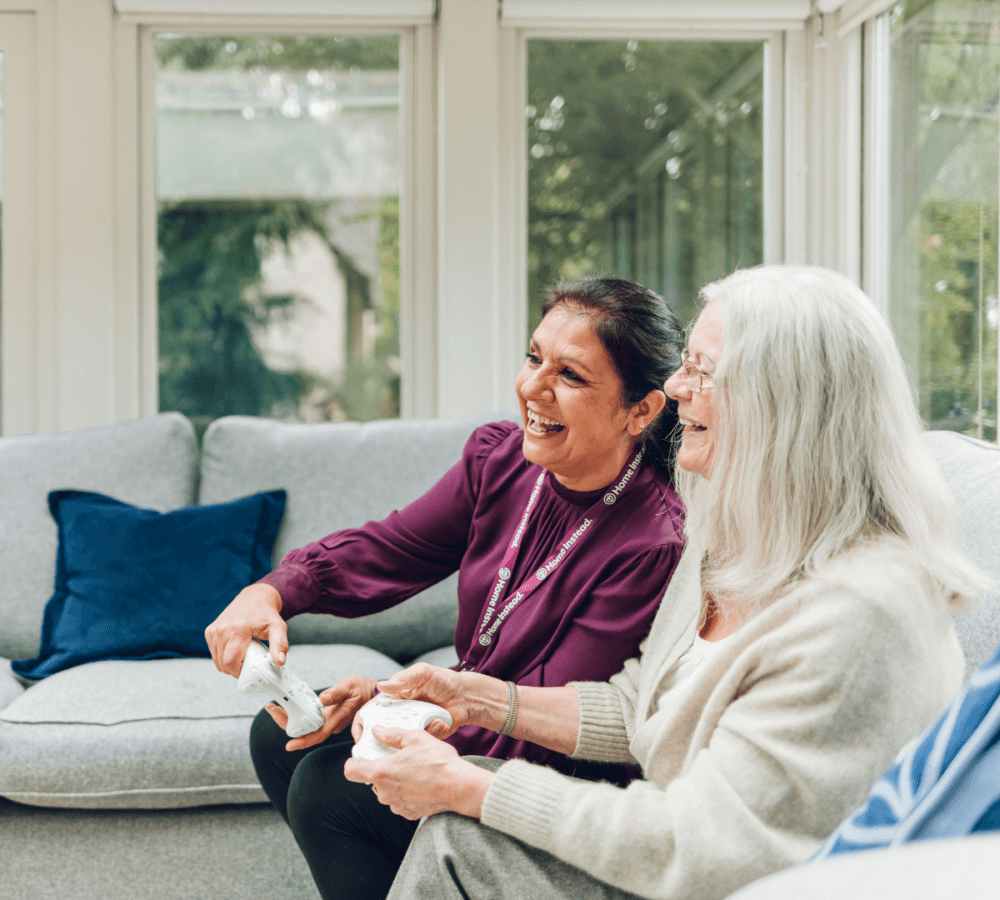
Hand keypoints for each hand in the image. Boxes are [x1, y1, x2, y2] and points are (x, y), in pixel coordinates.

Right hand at [205, 583, 286, 676]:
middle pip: (222, 663)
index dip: (239, 671)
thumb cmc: (266, 613)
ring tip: (243, 653)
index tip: (249, 669)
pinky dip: (223, 655)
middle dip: (235, 668)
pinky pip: (214, 652)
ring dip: (228, 662)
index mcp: (237, 629)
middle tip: (248, 661)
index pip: (230, 661)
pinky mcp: (210, 631)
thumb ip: (280, 645)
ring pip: (216, 660)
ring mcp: (214, 630)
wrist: (255, 597)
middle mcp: (222, 629)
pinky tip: (235, 647)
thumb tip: (280, 662)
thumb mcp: (278, 628)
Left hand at [268, 675, 377, 750]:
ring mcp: (328, 722)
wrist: (372, 693)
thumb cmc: (362, 689)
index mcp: (335, 719)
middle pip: (305, 731)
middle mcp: (330, 724)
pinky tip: (289, 706)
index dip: (303, 741)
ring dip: (289, 719)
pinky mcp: (327, 717)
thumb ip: (336, 692)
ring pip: (306, 726)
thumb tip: (322, 698)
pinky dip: (297, 714)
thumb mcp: (351, 686)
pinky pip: (309, 720)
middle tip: (271, 709)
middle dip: (286, 723)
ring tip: (275, 706)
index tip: (289, 745)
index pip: (317, 734)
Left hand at [343, 728, 493, 819]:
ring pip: (387, 791)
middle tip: (399, 759)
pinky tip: (421, 783)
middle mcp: (384, 792)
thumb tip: (378, 731)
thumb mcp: (415, 738)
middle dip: (382, 769)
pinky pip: (400, 801)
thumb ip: (392, 735)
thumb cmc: (438, 762)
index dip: (353, 763)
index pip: (351, 772)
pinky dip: (406, 793)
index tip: (360, 758)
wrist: (459, 787)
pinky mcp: (408, 813)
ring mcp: (396, 805)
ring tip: (414, 770)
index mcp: (381, 772)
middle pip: (372, 780)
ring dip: (395, 782)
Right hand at [369, 662, 504, 735]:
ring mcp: (413, 726)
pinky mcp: (425, 736)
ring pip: (402, 739)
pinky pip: (421, 741)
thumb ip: (403, 678)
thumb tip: (382, 686)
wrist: (466, 696)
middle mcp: (401, 713)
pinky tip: (441, 722)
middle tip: (392, 737)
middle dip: (383, 737)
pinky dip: (431, 732)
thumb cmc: (443, 680)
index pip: (372, 711)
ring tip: (430, 721)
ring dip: (413, 733)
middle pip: (383, 730)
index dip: (362, 723)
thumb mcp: (422, 672)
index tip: (360, 735)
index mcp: (395, 697)